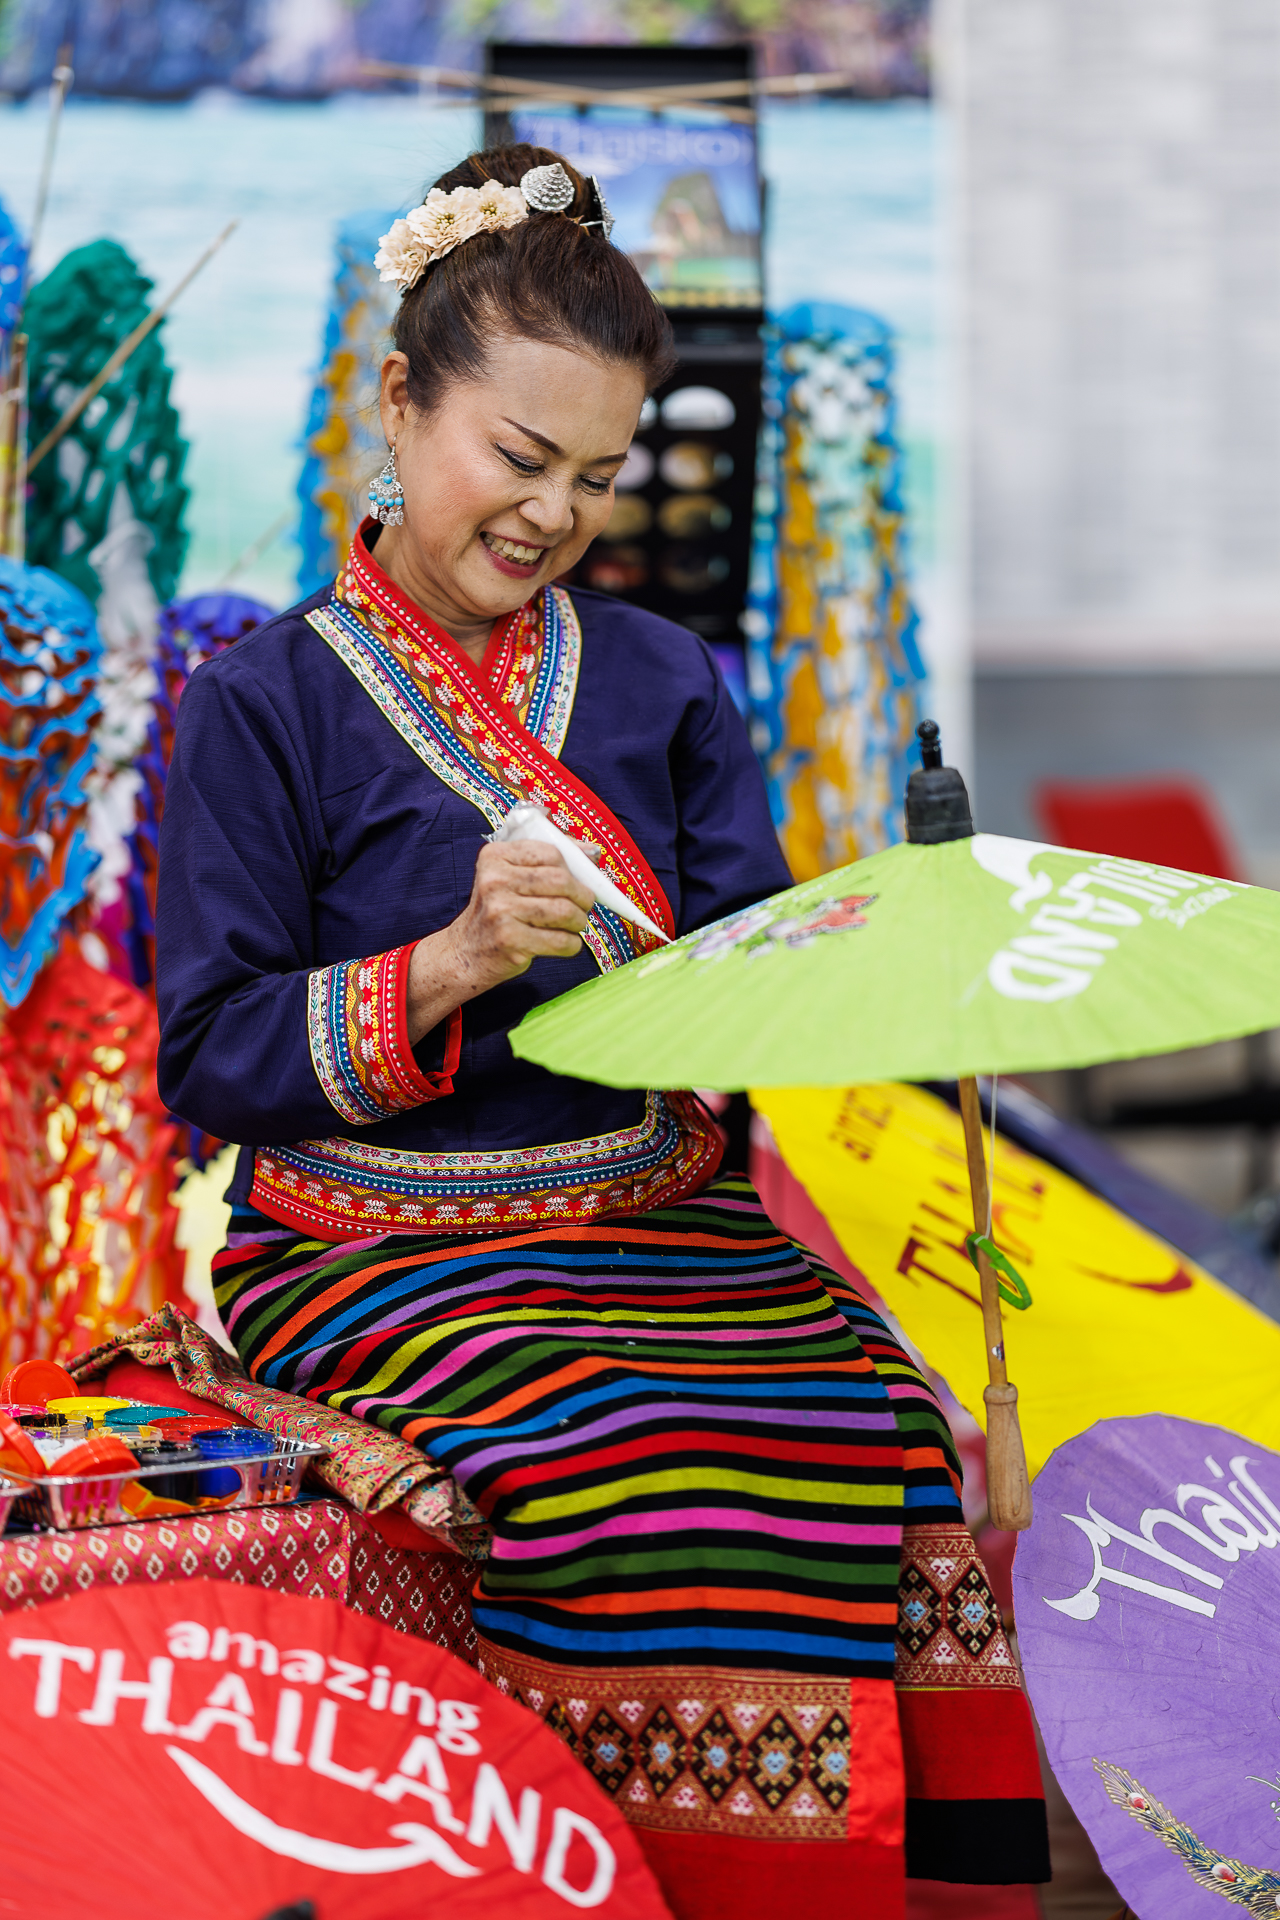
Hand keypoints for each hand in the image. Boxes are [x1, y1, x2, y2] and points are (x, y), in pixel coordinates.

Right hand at [405, 841, 594, 1041]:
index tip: (577, 882)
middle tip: (585, 906)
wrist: (467, 952)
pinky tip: (566, 944)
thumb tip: (591, 851)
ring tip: (574, 926)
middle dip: (583, 896)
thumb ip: (546, 861)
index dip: (573, 869)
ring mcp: (500, 911)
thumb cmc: (498, 912)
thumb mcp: (510, 877)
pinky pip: (560, 940)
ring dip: (579, 921)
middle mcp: (494, 880)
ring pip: (564, 911)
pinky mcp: (510, 940)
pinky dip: (571, 944)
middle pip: (561, 880)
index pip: (551, 853)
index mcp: (495, 856)